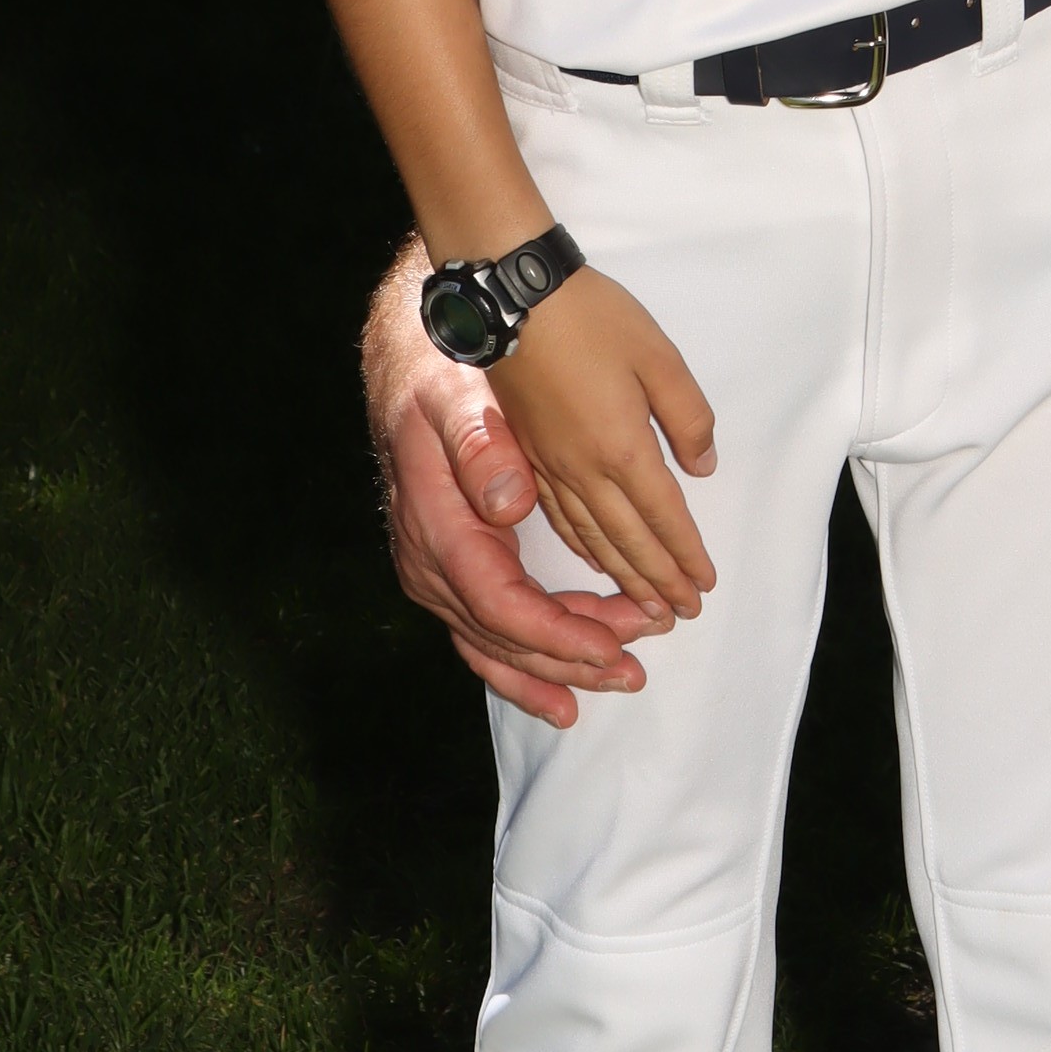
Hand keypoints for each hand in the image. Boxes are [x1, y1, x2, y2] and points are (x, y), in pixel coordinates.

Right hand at [362, 245, 664, 725]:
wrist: (412, 357)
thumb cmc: (449, 373)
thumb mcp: (461, 392)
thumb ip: (480, 445)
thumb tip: (507, 504)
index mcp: (437, 521)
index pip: (498, 604)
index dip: (556, 635)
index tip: (611, 646)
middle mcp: (427, 559)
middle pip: (502, 636)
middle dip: (573, 656)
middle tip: (638, 664)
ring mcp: (434, 571)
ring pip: (495, 644)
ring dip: (558, 667)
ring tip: (622, 676)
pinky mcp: (449, 570)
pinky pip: (483, 634)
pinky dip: (526, 667)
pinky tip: (566, 694)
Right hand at [487, 265, 720, 618]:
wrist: (514, 294)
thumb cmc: (592, 316)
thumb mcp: (659, 356)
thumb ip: (688, 416)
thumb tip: (703, 467)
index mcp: (621, 447)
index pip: (663, 518)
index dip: (685, 556)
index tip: (704, 587)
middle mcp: (582, 469)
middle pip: (628, 540)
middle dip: (659, 580)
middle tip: (684, 613)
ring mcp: (549, 464)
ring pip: (591, 537)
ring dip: (623, 575)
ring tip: (646, 607)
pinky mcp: (527, 453)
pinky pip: (558, 518)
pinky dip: (582, 546)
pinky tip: (593, 559)